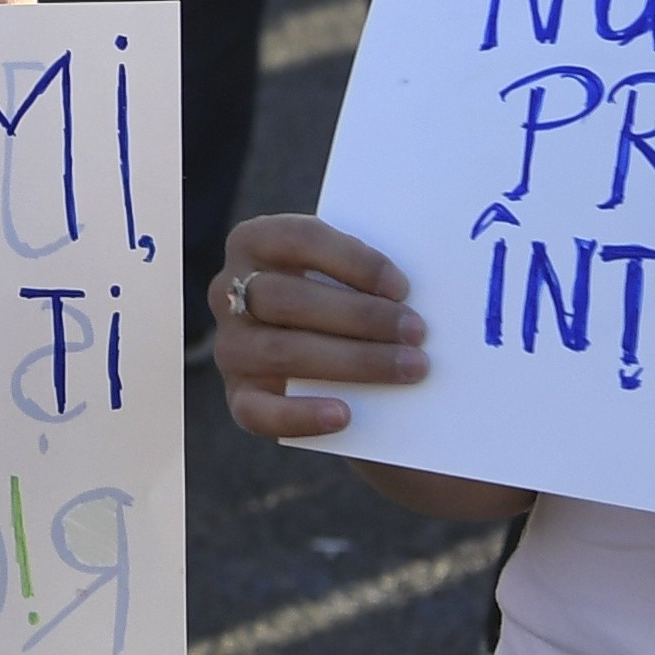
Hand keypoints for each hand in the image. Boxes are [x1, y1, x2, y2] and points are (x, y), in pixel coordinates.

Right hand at [212, 213, 428, 438]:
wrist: (333, 357)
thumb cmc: (348, 301)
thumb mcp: (349, 274)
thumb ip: (369, 276)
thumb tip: (426, 289)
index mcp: (255, 243)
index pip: (297, 239)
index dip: (351, 261)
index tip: (403, 286)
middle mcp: (229, 292)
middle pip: (287, 299)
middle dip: (359, 317)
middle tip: (417, 332)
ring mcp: (231, 347)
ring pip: (280, 352)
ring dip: (352, 362)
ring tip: (408, 369)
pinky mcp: (240, 397)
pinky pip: (258, 411)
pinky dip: (302, 415)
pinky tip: (345, 415)